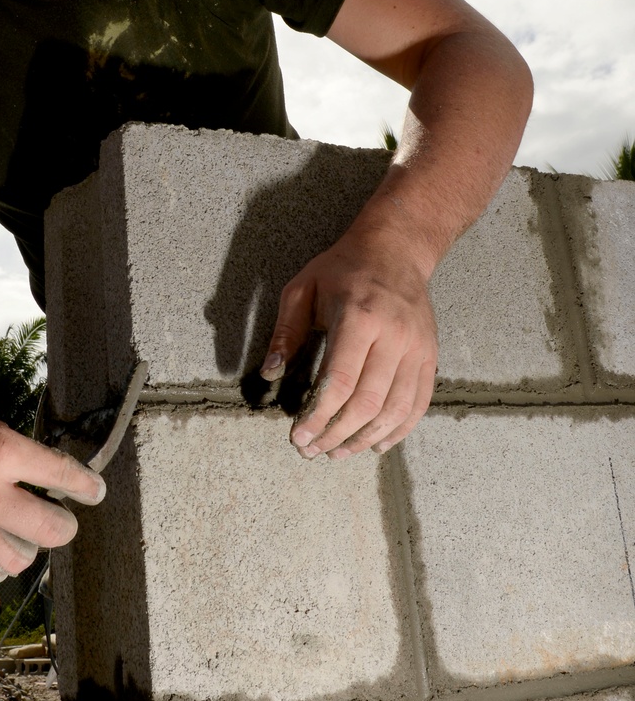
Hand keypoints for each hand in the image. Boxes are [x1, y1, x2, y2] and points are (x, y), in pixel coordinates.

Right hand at [0, 374, 105, 586]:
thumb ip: (10, 449)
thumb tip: (43, 475)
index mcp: (0, 450)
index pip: (65, 476)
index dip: (88, 487)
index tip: (95, 492)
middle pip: (53, 531)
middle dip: (63, 525)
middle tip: (58, 518)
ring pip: (19, 560)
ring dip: (25, 547)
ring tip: (18, 532)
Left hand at [260, 228, 437, 458]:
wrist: (396, 249)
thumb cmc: (343, 269)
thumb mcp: (303, 288)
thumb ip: (285, 332)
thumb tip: (270, 374)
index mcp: (359, 317)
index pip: (339, 382)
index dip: (317, 416)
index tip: (298, 436)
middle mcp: (393, 336)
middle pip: (367, 403)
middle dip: (335, 434)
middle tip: (311, 450)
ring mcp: (417, 348)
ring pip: (395, 410)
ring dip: (364, 440)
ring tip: (337, 452)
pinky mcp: (429, 357)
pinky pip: (418, 404)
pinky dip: (397, 431)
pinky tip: (374, 444)